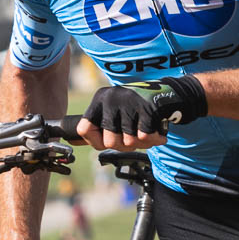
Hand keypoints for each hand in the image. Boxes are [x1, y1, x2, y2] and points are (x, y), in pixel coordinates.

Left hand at [78, 78, 206, 151]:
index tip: (105, 142)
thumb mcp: (113, 110)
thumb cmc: (137, 107)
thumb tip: (71, 139)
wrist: (168, 93)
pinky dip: (153, 140)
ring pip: (129, 142)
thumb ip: (97, 125)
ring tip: (146, 132)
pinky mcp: (147, 109)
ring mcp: (129, 103)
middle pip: (110, 142)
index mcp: (100, 100)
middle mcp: (111, 99)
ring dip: (141, 144)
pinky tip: (157, 132)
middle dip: (124, 146)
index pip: (84, 129)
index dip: (94, 141)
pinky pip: (145, 137)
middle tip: (133, 138)